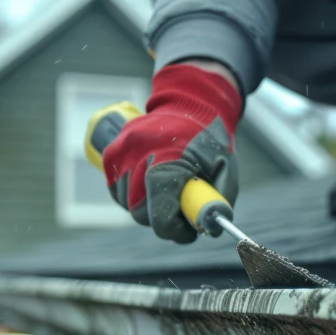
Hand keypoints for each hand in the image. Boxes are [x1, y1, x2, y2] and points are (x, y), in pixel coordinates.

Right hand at [94, 63, 240, 242]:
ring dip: (147, 207)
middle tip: (181, 210)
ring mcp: (119, 155)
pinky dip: (133, 195)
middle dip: (162, 219)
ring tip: (168, 189)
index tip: (188, 229)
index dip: (175, 230)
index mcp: (166, 163)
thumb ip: (217, 203)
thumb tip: (210, 231)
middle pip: (141, 214)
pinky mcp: (110, 154)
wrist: (189, 103)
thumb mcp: (225, 170)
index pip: (159, 217)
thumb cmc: (209, 139)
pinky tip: (151, 184)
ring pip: (127, 204)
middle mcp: (136, 159)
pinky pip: (117, 191)